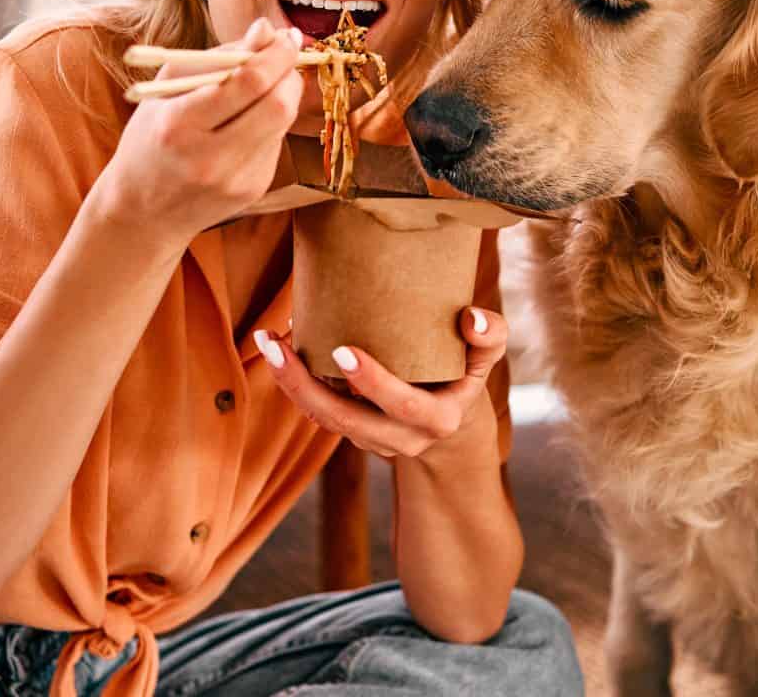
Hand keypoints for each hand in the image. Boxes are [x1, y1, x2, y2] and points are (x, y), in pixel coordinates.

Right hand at [94, 18, 302, 248]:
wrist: (143, 210)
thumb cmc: (152, 137)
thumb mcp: (167, 89)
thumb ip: (218, 56)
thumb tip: (266, 30)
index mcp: (178, 124)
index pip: (247, 82)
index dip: (276, 55)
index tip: (286, 35)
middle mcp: (209, 158)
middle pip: (278, 106)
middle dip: (289, 73)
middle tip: (287, 55)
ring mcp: (234, 180)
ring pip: (283, 124)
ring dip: (282, 95)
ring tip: (264, 84)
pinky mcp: (252, 191)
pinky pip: (275, 144)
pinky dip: (270, 124)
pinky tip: (249, 122)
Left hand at [253, 307, 507, 462]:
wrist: (451, 425)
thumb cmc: (465, 375)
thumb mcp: (485, 359)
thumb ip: (490, 336)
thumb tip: (471, 317)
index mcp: (438, 419)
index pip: (403, 405)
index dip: (373, 383)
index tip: (342, 351)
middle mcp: (402, 438)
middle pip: (348, 420)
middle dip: (308, 386)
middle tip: (280, 345)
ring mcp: (372, 440)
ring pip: (325, 420)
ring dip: (291, 383)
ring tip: (267, 341)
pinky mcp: (351, 433)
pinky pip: (318, 413)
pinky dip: (296, 383)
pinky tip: (278, 348)